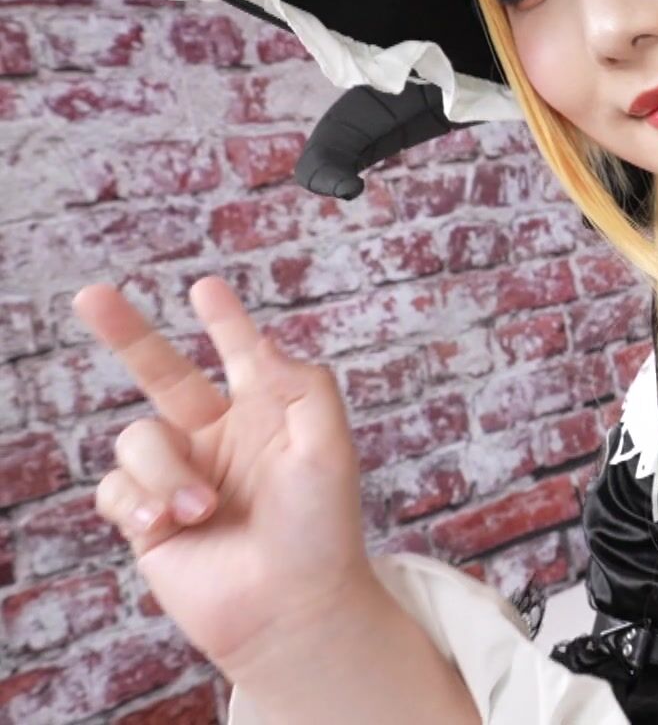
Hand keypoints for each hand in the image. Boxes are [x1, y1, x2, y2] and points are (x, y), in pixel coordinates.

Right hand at [74, 276, 375, 680]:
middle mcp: (220, 438)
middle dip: (127, 333)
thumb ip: (305, 387)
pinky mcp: (148, 517)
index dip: (225, 322)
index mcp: (267, 414)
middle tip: (91, 294)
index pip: (242, 355)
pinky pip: (115, 487)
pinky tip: (171, 527)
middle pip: (161, 373)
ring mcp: (181, 475)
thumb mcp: (329, 449)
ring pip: (137, 438)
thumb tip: (264, 342)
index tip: (205, 287)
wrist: (290, 607)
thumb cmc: (321, 530)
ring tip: (201, 510)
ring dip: (165, 472)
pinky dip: (140, 502)